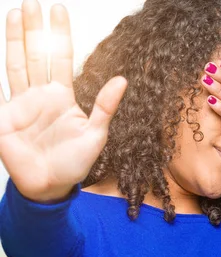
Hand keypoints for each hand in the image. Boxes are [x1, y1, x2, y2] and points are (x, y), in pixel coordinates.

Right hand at [0, 0, 126, 202]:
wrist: (50, 187)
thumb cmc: (75, 163)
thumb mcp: (96, 134)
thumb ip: (105, 107)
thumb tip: (123, 79)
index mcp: (62, 96)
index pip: (61, 56)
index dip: (59, 33)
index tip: (58, 9)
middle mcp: (40, 94)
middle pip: (36, 54)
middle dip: (33, 28)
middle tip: (31, 3)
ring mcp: (19, 104)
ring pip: (15, 64)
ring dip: (14, 40)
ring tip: (15, 13)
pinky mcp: (2, 117)